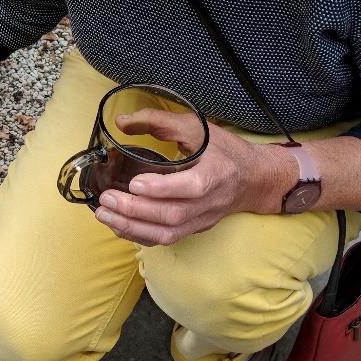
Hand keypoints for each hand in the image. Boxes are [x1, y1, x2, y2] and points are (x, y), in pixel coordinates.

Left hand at [94, 108, 289, 246]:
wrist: (255, 179)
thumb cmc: (225, 151)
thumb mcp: (197, 127)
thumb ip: (160, 121)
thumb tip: (121, 123)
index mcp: (216, 173)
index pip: (190, 187)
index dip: (162, 189)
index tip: (134, 183)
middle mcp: (210, 202)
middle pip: (172, 214)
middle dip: (135, 210)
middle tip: (106, 199)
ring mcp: (202, 219)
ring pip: (168, 233)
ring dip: (132, 227)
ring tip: (105, 214)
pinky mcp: (195, 229)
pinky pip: (167, 239)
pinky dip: (140, 236)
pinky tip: (118, 226)